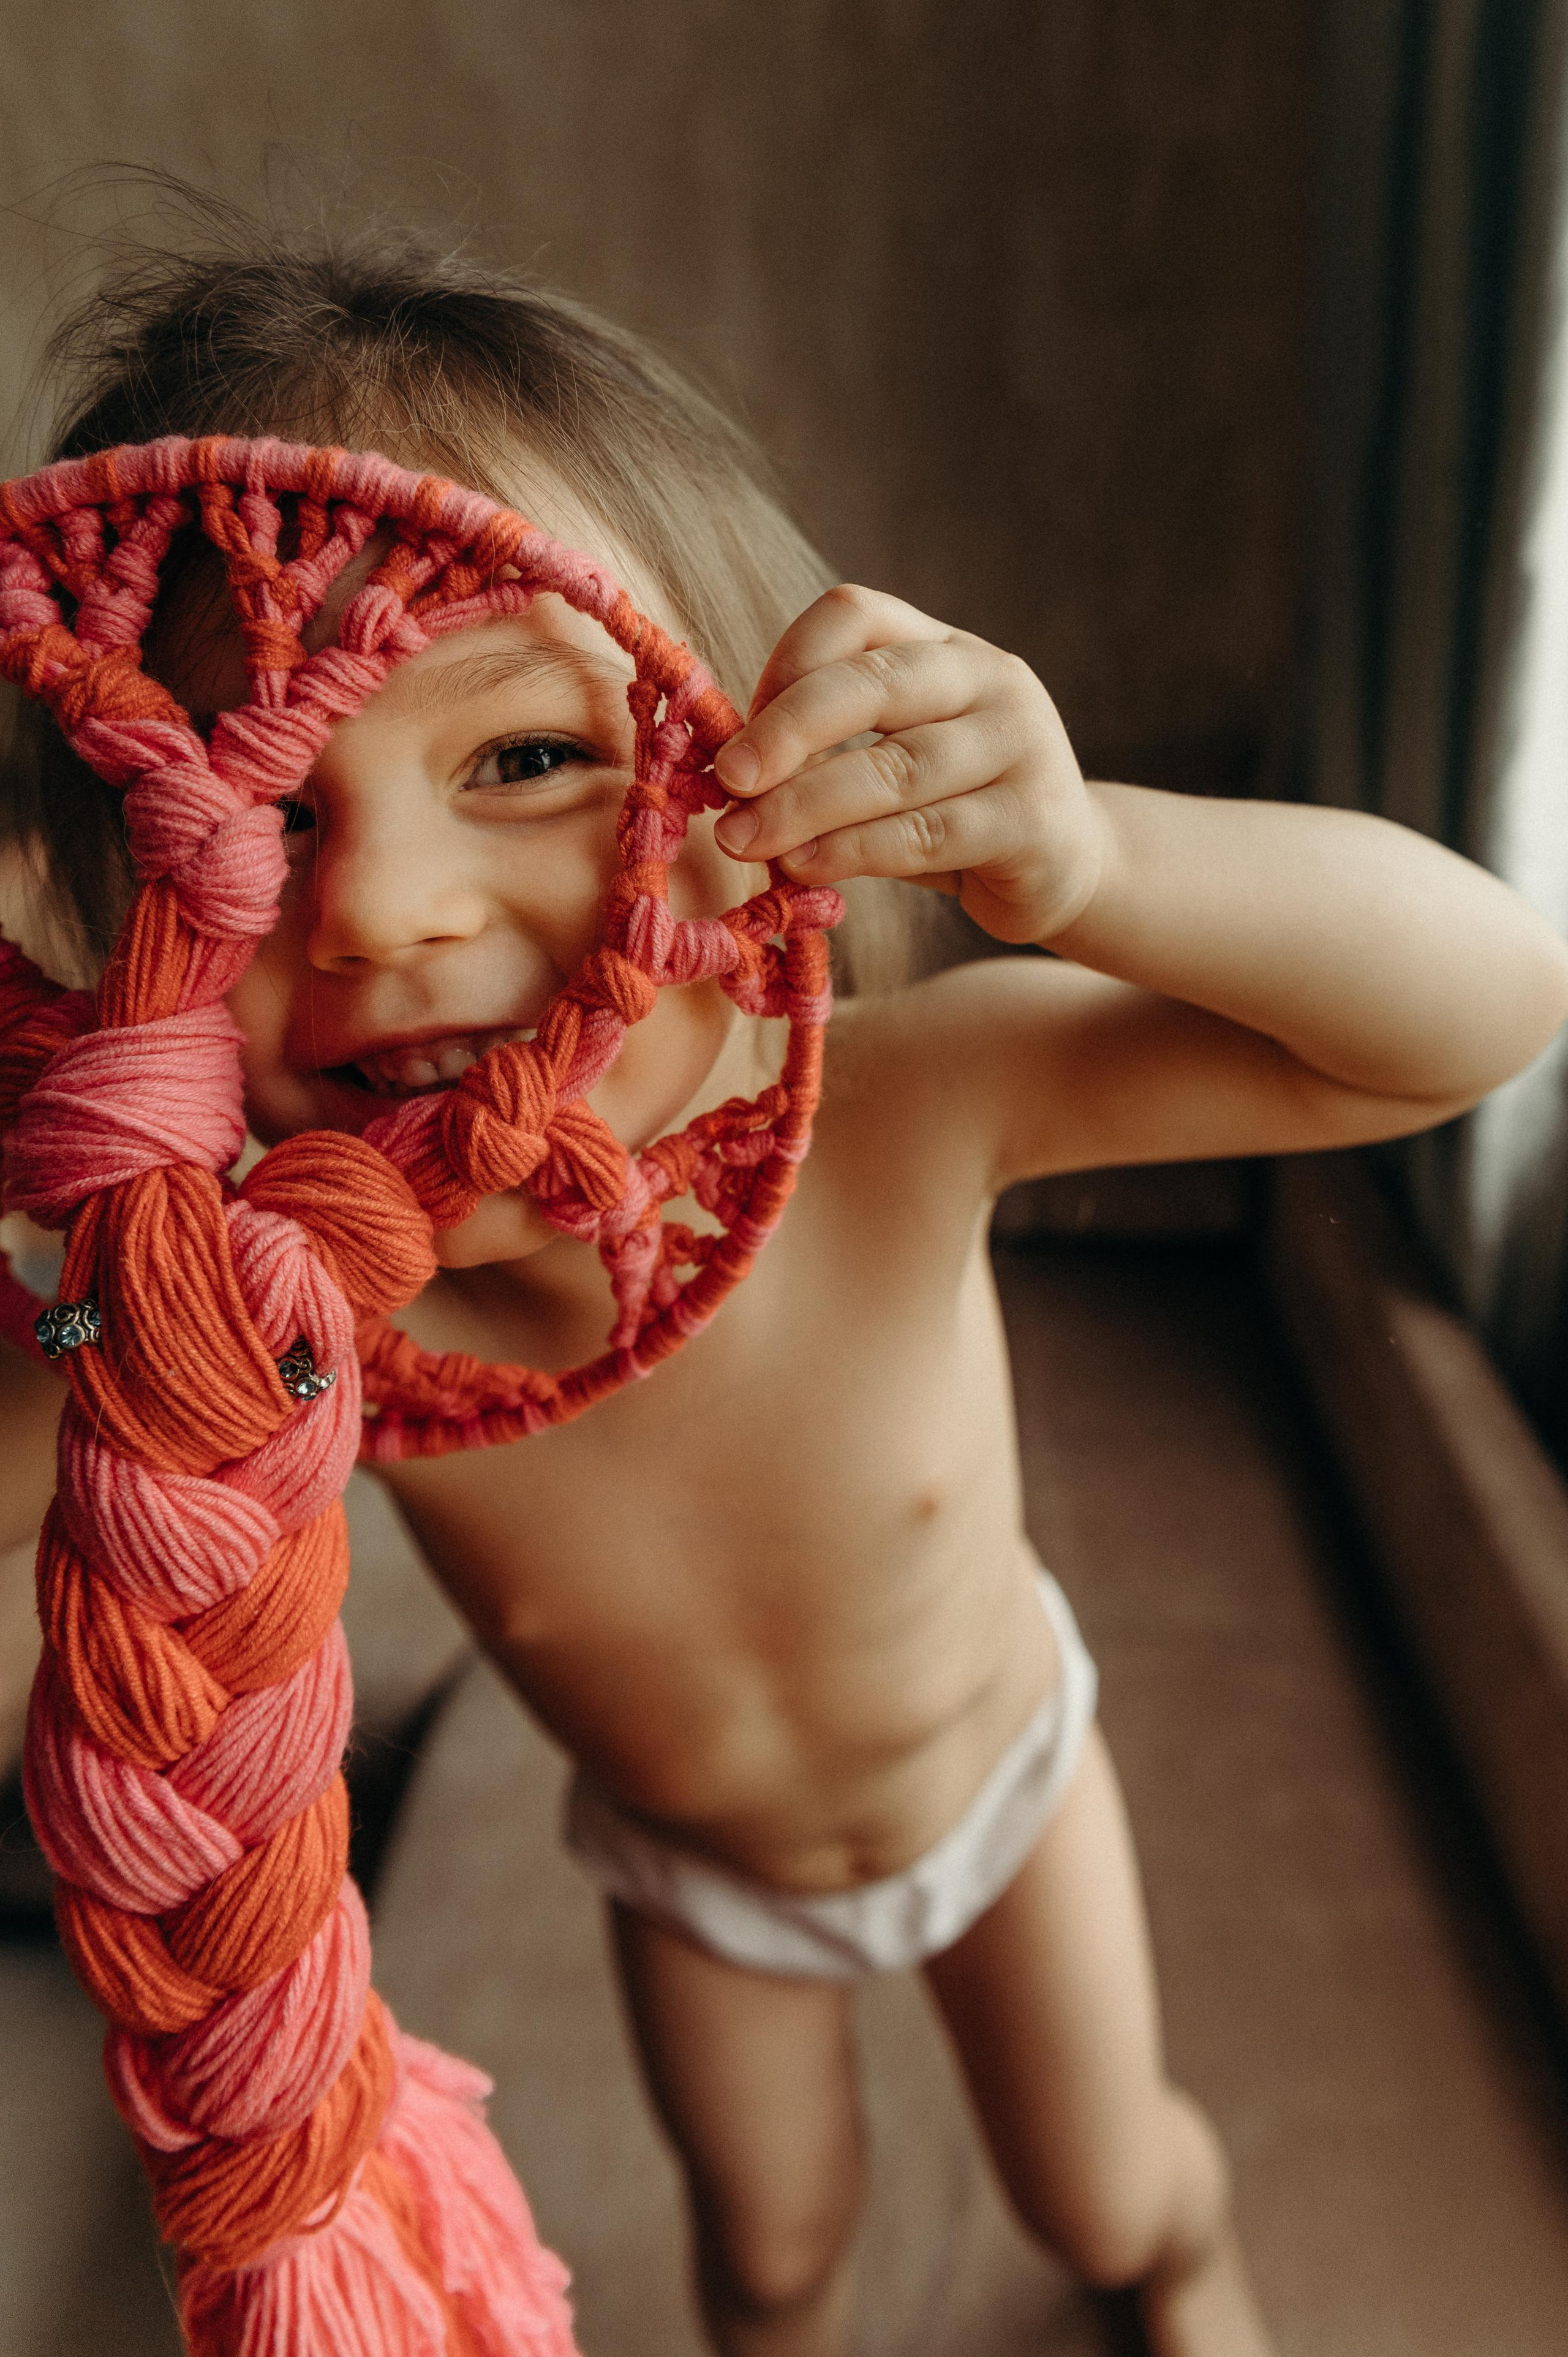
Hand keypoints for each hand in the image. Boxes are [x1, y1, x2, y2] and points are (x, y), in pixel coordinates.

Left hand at [712, 585, 1107, 943]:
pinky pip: (926, 834)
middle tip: (728, 778)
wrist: (1065, 867)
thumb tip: (729, 770)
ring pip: (895, 769)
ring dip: (805, 806)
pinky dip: (853, 851)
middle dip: (786, 731)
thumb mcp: (892, 761)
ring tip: (743, 840)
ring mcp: (1020, 745)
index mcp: (943, 647)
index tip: (738, 732)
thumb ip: (829, 752)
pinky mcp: (1032, 820)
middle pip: (873, 682)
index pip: (855, 615)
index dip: (785, 664)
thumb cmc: (953, 810)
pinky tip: (804, 867)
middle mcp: (989, 678)